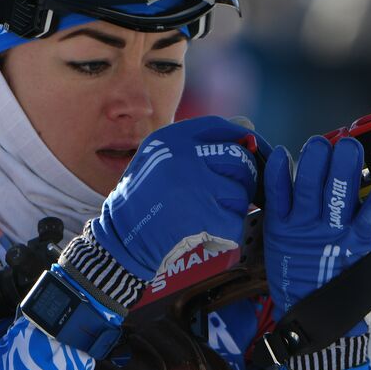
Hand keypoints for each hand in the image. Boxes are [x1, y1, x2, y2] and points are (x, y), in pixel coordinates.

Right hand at [57, 116, 266, 316]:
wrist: (120, 240)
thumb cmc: (143, 201)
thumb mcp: (159, 160)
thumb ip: (197, 146)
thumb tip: (247, 129)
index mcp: (171, 139)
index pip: (220, 128)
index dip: (240, 139)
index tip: (250, 151)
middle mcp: (184, 157)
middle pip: (238, 161)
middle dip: (244, 180)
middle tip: (232, 194)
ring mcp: (194, 187)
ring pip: (240, 194)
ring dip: (232, 209)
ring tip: (210, 217)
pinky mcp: (202, 217)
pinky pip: (234, 222)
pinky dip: (226, 233)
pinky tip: (209, 235)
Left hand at [263, 136, 370, 369]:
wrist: (316, 321)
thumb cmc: (358, 285)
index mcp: (363, 239)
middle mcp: (334, 232)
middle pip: (340, 192)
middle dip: (345, 165)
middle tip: (349, 147)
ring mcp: (304, 230)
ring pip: (308, 188)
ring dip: (313, 163)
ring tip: (319, 144)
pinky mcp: (280, 229)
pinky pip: (277, 198)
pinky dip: (278, 176)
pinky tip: (281, 155)